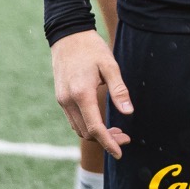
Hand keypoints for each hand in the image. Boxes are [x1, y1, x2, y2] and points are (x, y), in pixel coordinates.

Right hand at [51, 30, 133, 159]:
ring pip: (79, 128)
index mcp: (81, 93)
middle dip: (106, 139)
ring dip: (96, 134)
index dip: (108, 143)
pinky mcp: (61, 98)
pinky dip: (88, 125)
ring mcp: (62, 100)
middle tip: (125, 137)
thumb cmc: (91, 48)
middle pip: (87, 132)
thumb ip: (119, 89)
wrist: (68, 35)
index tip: (120, 153)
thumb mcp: (110, 65)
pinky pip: (74, 120)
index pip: (95, 127)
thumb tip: (129, 112)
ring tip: (117, 131)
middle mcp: (68, 101)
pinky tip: (101, 121)